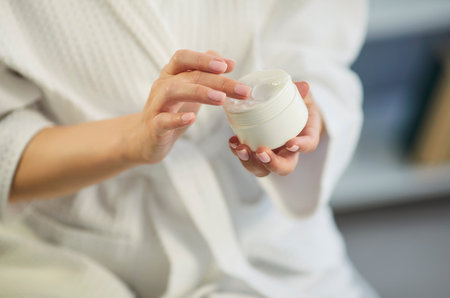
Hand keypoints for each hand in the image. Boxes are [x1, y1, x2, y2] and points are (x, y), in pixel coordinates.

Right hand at [125, 49, 251, 163]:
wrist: (146, 138)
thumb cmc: (171, 111)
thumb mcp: (188, 90)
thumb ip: (204, 74)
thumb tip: (226, 61)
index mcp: (171, 75)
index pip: (185, 57)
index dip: (205, 59)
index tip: (229, 66)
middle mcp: (162, 86)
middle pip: (189, 76)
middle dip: (218, 81)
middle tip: (243, 89)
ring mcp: (157, 105)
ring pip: (173, 91)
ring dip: (199, 92)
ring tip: (221, 99)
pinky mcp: (154, 126)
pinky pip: (163, 120)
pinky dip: (177, 118)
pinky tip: (192, 118)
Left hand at [228, 81, 323, 176]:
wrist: (286, 112)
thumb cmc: (297, 105)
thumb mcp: (302, 96)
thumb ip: (301, 92)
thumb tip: (304, 86)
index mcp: (305, 137)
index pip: (308, 145)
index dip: (301, 146)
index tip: (291, 143)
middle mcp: (288, 152)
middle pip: (284, 168)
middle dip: (271, 163)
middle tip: (261, 152)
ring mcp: (271, 155)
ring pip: (262, 168)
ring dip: (249, 161)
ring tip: (240, 148)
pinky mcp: (255, 153)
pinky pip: (247, 158)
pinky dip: (238, 151)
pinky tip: (233, 141)